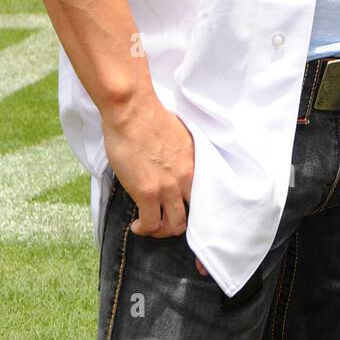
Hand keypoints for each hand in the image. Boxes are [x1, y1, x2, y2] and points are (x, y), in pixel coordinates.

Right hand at [101, 87, 195, 238]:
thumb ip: (179, 156)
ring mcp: (169, 186)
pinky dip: (144, 229)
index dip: (195, 207)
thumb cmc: (149, 116)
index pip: (206, 194)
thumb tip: (170, 166)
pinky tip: (137, 225)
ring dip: (162, 230)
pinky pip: (151, 223)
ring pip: (175, 225)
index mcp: (196, 162)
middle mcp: (188, 177)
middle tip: (165, 221)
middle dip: (181, 223)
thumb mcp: (178, 137)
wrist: (133, 110)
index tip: (183, 210)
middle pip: (195, 215)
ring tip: (150, 225)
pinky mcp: (148, 192)